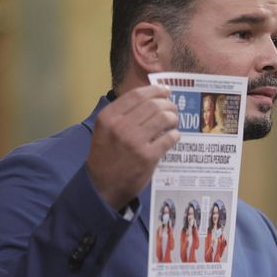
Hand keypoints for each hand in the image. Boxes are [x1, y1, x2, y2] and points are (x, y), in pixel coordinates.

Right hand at [87, 85, 179, 209]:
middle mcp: (120, 126)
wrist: (101, 187)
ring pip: (163, 118)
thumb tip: (151, 98)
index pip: (137, 95)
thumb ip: (122, 114)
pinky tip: (173, 136)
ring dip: (173, 118)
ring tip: (173, 121)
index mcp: (109, 117)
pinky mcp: (147, 156)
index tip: (165, 90)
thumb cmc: (105, 156)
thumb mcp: (105, 130)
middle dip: (168, 104)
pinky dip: (174, 135)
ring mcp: (134, 141)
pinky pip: (169, 138)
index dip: (155, 90)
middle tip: (173, 108)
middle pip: (153, 105)